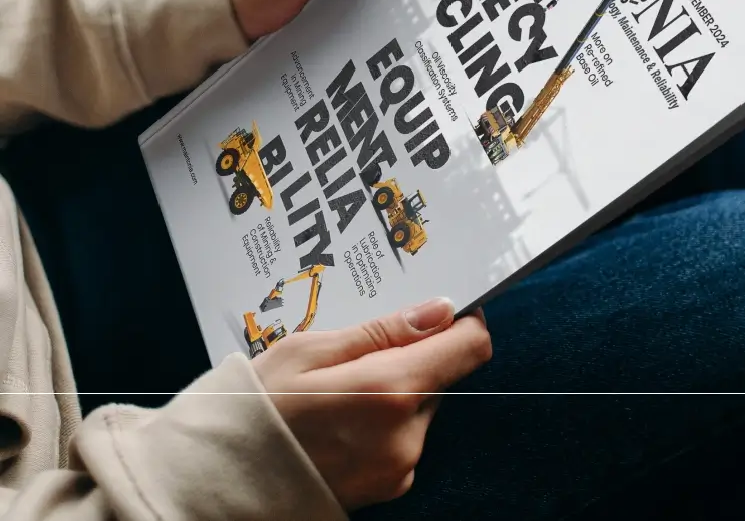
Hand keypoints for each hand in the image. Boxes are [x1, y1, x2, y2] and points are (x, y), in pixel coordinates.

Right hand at [253, 297, 491, 510]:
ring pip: (420, 405)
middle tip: (357, 354)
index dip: (464, 322)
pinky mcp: (390, 487)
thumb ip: (383, 330)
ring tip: (338, 391)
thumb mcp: (310, 350)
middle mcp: (407, 436)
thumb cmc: (257, 408)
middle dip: (410, 358)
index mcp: (392, 393)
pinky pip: (404, 437)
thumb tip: (440, 310)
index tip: (444, 310)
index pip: (469, 348)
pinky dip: (384, 422)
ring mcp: (400, 468)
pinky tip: (340, 420)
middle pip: (441, 375)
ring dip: (395, 391)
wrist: (222, 482)